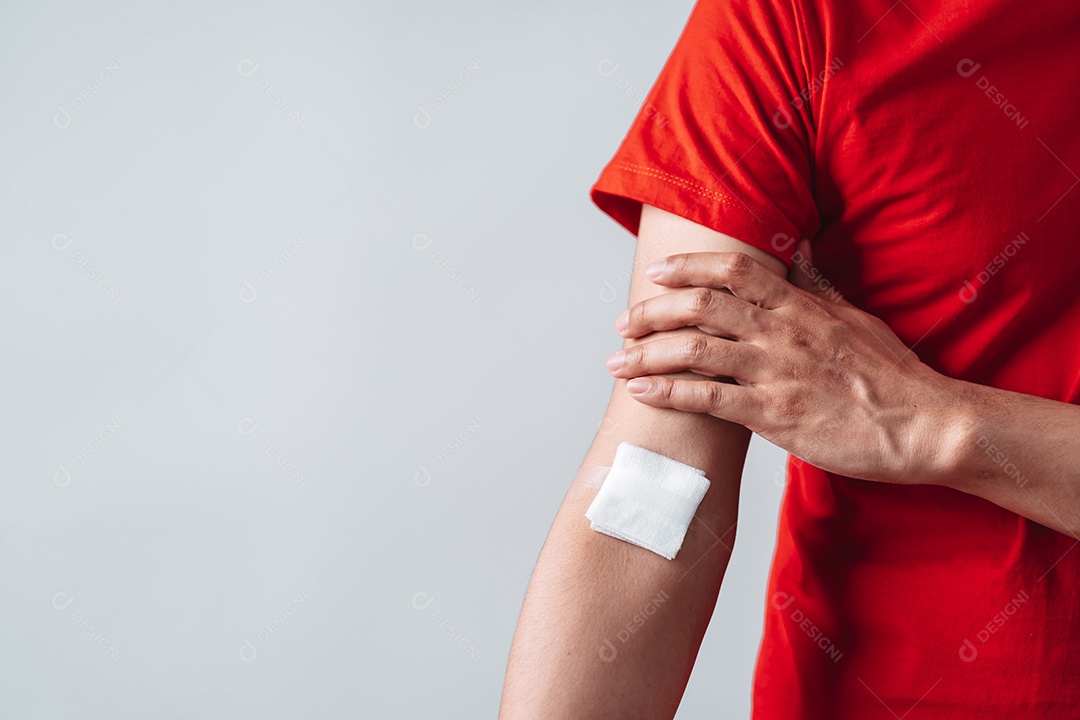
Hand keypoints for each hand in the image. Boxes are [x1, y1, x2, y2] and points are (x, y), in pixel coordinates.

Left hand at [604, 243, 956, 483]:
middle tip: (623, 323)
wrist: (924, 425)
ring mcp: (775, 371)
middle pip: (700, 305)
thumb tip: (799, 252)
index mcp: (799, 305)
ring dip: (646, 353)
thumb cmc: (892, 375)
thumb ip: (818, 287)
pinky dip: (667, 392)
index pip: (732, 270)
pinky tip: (641, 392)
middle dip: (652, 311)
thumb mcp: (855, 317)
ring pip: (694, 350)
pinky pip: (707, 398)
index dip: (686, 267)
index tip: (655, 273)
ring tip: (616, 361)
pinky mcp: (773, 414)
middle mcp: (782, 331)